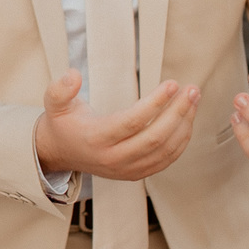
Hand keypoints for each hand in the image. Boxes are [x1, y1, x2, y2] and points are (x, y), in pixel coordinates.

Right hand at [35, 70, 200, 181]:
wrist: (60, 153)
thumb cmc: (62, 124)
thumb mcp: (54, 103)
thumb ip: (60, 88)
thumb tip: (73, 74)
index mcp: (95, 139)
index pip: (131, 122)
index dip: (155, 103)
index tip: (171, 85)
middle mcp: (113, 158)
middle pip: (154, 138)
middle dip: (178, 112)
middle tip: (191, 90)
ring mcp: (126, 169)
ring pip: (165, 150)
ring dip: (184, 124)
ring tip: (193, 100)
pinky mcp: (136, 174)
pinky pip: (166, 160)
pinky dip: (181, 140)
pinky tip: (187, 120)